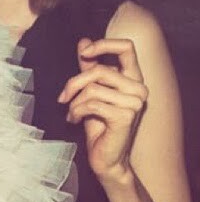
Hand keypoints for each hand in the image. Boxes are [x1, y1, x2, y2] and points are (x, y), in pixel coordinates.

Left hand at [58, 37, 147, 184]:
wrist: (106, 159)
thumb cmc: (99, 126)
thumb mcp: (92, 93)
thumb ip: (90, 68)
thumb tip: (83, 42)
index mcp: (133, 79)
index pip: (126, 47)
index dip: (103, 44)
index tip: (83, 52)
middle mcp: (138, 88)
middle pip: (99, 70)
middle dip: (74, 83)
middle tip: (62, 98)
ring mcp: (134, 102)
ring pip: (92, 88)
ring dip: (73, 102)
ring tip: (70, 113)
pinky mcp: (125, 116)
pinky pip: (91, 104)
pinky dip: (76, 112)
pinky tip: (73, 121)